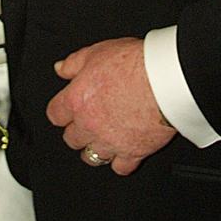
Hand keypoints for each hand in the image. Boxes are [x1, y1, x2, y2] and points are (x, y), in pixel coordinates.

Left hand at [46, 37, 175, 175]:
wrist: (165, 80)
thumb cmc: (135, 64)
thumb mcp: (97, 51)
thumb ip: (74, 63)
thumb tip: (60, 69)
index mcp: (77, 100)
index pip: (55, 115)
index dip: (61, 110)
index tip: (67, 108)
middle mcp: (90, 125)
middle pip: (71, 139)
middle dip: (78, 130)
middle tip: (88, 120)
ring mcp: (110, 142)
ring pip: (91, 157)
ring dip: (94, 148)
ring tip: (103, 136)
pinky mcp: (133, 152)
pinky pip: (120, 168)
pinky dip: (121, 161)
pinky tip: (124, 149)